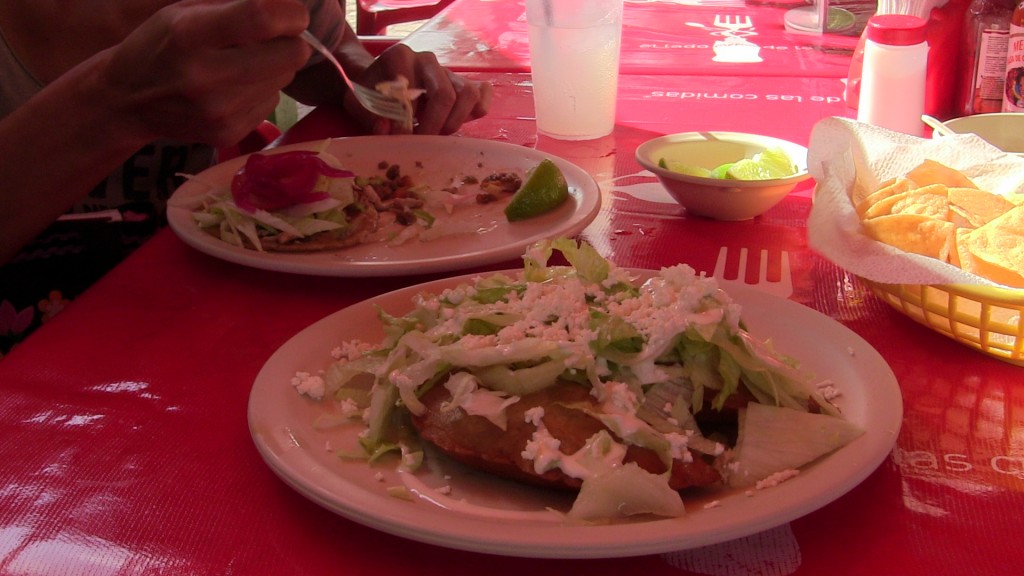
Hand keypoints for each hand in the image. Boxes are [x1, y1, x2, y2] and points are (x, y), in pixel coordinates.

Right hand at [99, 0, 312, 147]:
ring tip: (241, 63)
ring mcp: (220, 111)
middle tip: (274, 38)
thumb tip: (286, 5)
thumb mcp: (184, 11)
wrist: (128, 100)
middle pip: (290, 54)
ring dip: (274, 66)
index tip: (294, 13)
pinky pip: (271, 102)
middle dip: (291, 41)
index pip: (262, 18)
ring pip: (285, 78)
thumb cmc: (161, 44)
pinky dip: (261, 90)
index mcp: (191, 34)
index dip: (290, 13)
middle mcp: (207, 76)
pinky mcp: (229, 133)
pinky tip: (233, 88)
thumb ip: (234, 5)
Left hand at [352, 44, 491, 134]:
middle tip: (424, 141)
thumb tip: (387, 129)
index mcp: (400, 57)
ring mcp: (448, 70)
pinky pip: (482, 93)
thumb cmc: (369, 94)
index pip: (414, 89)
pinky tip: (461, 122)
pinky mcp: (463, 82)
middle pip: (445, 94)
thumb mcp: (358, 104)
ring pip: (468, 93)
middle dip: (436, 125)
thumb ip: (369, 117)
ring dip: (456, 121)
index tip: (401, 138)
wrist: (378, 82)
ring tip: (441, 134)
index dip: (408, 119)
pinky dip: (477, 110)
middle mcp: (427, 59)